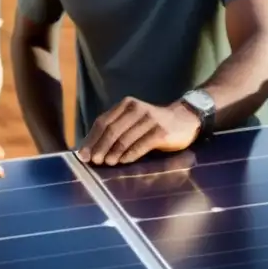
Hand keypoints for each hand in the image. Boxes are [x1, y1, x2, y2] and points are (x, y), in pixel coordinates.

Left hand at [77, 97, 200, 165]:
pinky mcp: (161, 131)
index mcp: (126, 105)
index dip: (91, 139)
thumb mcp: (133, 120)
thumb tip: (90, 149)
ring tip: (106, 163)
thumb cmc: (153, 124)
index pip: (103, 122)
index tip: (83, 155)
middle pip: (112, 130)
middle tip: (93, 161)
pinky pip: (141, 145)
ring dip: (113, 153)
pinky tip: (123, 162)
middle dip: (100, 147)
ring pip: (125, 138)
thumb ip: (115, 129)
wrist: (184, 119)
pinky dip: (129, 155)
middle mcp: (137, 109)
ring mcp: (150, 119)